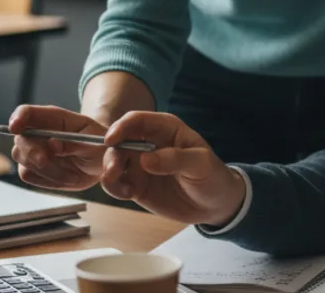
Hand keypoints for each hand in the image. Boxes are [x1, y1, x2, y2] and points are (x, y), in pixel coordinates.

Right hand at [9, 105, 107, 191]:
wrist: (100, 163)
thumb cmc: (98, 144)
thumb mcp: (94, 140)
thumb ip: (74, 141)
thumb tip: (53, 144)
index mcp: (53, 118)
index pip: (27, 113)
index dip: (18, 118)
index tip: (15, 127)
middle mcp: (39, 133)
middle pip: (20, 139)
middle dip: (31, 152)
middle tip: (45, 160)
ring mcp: (33, 152)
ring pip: (23, 160)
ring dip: (47, 170)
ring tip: (72, 174)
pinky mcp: (33, 169)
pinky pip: (29, 176)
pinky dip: (47, 180)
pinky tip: (66, 178)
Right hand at [100, 112, 246, 225]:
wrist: (216, 205)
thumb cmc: (213, 176)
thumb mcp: (201, 164)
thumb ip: (175, 159)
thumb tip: (144, 159)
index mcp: (166, 129)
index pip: (137, 120)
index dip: (121, 127)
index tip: (111, 140)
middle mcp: (148, 143)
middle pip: (119, 140)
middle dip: (110, 153)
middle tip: (113, 170)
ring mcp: (141, 164)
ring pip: (113, 161)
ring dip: (109, 171)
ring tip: (120, 185)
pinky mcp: (137, 184)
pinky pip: (116, 183)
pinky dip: (114, 187)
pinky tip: (128, 194)